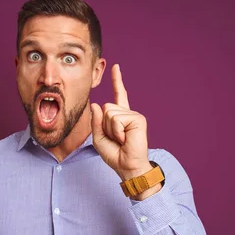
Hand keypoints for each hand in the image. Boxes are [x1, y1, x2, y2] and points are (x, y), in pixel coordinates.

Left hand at [91, 64, 152, 181]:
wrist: (127, 166)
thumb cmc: (115, 155)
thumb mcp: (99, 138)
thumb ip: (96, 121)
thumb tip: (97, 104)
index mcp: (120, 116)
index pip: (118, 95)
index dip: (117, 81)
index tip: (115, 67)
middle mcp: (128, 113)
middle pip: (106, 108)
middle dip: (105, 126)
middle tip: (116, 139)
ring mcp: (134, 115)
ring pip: (110, 113)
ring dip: (111, 130)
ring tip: (121, 139)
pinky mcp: (138, 119)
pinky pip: (116, 119)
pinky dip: (116, 131)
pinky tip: (125, 139)